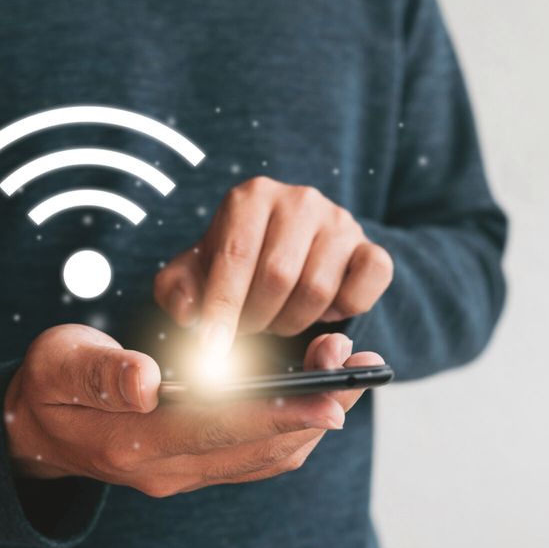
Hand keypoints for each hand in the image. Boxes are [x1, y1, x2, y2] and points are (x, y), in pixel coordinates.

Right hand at [4, 325, 381, 495]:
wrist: (33, 429)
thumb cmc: (49, 384)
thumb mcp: (58, 363)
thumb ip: (101, 370)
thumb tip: (149, 379)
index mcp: (135, 442)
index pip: (220, 430)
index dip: (278, 413)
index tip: (329, 397)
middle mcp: (169, 469)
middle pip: (258, 449)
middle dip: (315, 410)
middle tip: (357, 368)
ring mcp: (185, 474)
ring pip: (267, 458)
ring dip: (313, 419)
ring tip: (350, 372)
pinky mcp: (197, 467)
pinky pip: (258, 458)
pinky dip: (294, 428)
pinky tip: (319, 395)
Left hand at [154, 176, 392, 356]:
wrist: (289, 249)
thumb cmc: (237, 262)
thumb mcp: (196, 271)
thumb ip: (178, 290)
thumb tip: (189, 312)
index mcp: (252, 197)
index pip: (235, 256)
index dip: (223, 308)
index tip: (212, 350)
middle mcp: (300, 200)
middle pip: (278, 275)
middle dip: (257, 318)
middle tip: (246, 332)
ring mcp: (340, 221)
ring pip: (318, 288)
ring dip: (293, 321)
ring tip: (276, 318)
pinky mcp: (370, 246)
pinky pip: (367, 284)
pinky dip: (344, 309)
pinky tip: (322, 309)